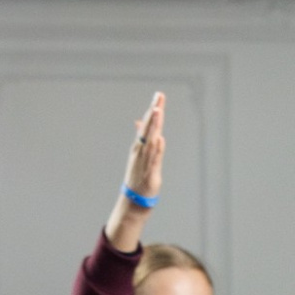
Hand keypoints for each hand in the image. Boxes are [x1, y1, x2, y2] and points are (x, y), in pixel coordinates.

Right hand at [106, 91, 164, 252]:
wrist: (135, 198)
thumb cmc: (139, 174)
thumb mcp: (141, 152)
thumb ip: (142, 136)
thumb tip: (139, 120)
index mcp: (140, 145)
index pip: (148, 123)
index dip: (153, 109)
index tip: (158, 96)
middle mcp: (141, 150)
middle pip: (149, 127)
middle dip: (154, 112)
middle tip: (158, 97)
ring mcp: (145, 160)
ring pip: (151, 139)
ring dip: (154, 126)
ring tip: (157, 111)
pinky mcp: (150, 172)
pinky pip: (153, 158)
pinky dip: (156, 149)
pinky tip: (160, 138)